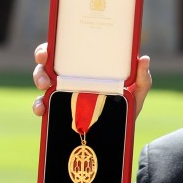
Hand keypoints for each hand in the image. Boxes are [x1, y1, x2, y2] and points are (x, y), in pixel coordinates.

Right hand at [31, 43, 151, 117]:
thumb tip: (144, 59)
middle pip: (48, 66)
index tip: (47, 53)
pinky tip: (42, 110)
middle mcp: (71, 78)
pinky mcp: (59, 111)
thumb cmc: (128, 107)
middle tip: (44, 76)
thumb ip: (142, 78)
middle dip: (40, 68)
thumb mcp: (136, 92)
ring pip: (42, 84)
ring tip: (43, 89)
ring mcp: (63, 94)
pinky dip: (39, 106)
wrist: (122, 133)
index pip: (64, 53)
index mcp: (86, 68)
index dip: (51, 49)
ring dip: (38, 83)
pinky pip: (43, 106)